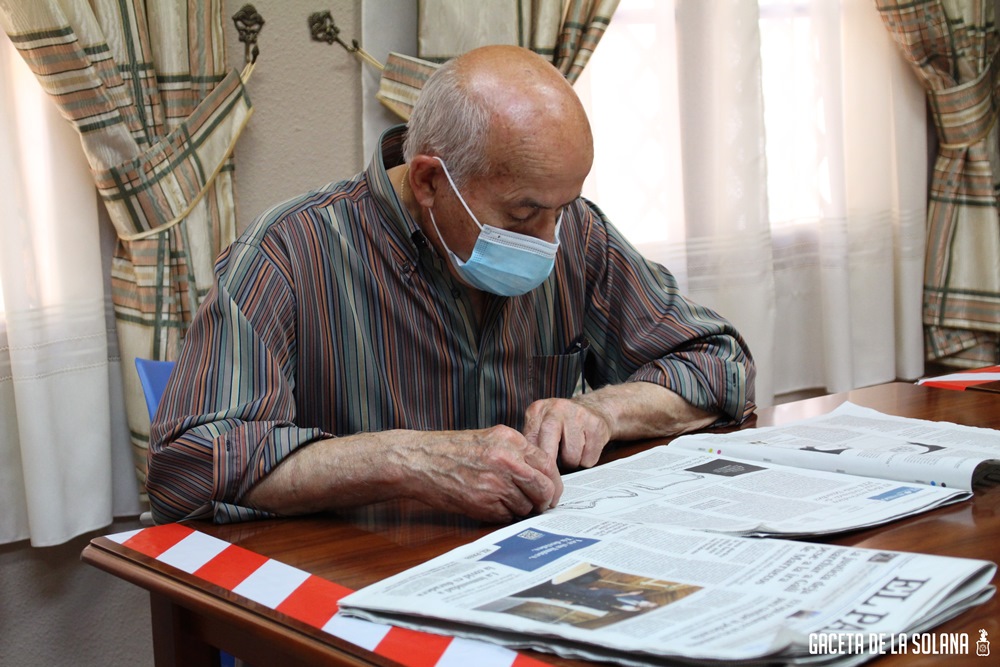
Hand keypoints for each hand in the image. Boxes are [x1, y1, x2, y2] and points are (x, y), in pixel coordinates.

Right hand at [400, 425, 562, 521]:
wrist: (420, 461)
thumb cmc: (451, 450)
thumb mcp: (488, 438)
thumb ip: (515, 452)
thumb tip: (540, 473)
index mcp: (510, 440)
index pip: (548, 464)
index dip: (554, 481)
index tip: (552, 491)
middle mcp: (506, 460)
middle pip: (544, 488)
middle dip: (547, 500)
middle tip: (543, 505)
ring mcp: (495, 483)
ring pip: (527, 505)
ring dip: (522, 508)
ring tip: (506, 500)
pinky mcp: (484, 503)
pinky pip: (507, 515)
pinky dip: (504, 514)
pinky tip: (491, 504)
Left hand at [523, 397, 612, 469]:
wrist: (596, 408)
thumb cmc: (563, 424)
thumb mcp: (542, 426)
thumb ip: (532, 443)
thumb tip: (526, 469)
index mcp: (538, 410)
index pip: (529, 443)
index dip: (533, 463)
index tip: (536, 476)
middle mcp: (556, 409)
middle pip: (548, 450)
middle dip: (550, 468)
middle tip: (552, 477)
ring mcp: (578, 415)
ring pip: (570, 458)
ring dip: (571, 462)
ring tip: (572, 451)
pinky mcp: (596, 425)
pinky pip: (588, 459)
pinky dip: (586, 460)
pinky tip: (585, 448)